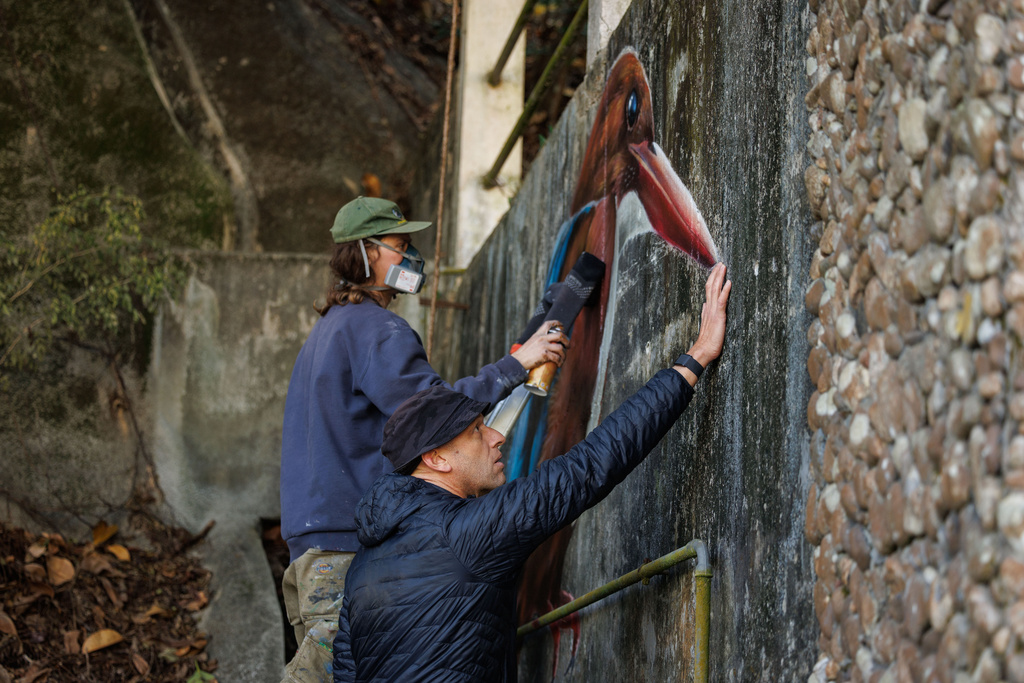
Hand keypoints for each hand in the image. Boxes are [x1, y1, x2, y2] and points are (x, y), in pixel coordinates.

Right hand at [511, 321, 569, 370]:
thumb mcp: (531, 342)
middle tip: (568, 346)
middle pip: (560, 335)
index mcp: (538, 334)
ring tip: (563, 359)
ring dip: (564, 354)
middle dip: (567, 341)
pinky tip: (559, 364)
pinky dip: (560, 362)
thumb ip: (538, 341)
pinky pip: (557, 357)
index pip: (548, 324)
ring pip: (560, 348)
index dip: (557, 323)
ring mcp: (543, 346)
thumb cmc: (523, 354)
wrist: (517, 361)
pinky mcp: (544, 354)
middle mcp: (541, 338)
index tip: (562, 326)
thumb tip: (548, 344)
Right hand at [676, 263, 730, 381]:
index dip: (712, 280)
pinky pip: (721, 300)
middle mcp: (709, 308)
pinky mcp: (718, 316)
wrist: (703, 351)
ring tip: (723, 267)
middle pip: (711, 286)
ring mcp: (713, 311)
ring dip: (719, 277)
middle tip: (720, 263)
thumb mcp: (706, 325)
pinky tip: (728, 282)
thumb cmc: (707, 341)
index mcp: (707, 309)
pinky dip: (725, 290)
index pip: (709, 290)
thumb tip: (704, 305)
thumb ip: (705, 314)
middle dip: (715, 274)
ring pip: (715, 290)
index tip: (716, 271)